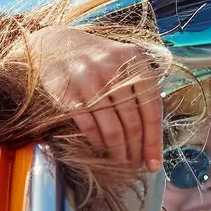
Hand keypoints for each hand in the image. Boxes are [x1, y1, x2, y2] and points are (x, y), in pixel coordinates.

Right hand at [23, 24, 165, 171]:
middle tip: (135, 167)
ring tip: (120, 163)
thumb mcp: (124, 63)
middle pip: (132, 122)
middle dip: (135, 150)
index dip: (154, 140)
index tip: (154, 164)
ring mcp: (88, 79)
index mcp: (135, 61)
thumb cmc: (97, 60)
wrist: (56, 44)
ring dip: (117, 152)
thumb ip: (141, 88)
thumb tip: (154, 133)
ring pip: (111, 128)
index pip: (152, 108)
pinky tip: (101, 149)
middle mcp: (113, 68)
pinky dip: (97, 142)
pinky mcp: (67, 92)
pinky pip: (88, 126)